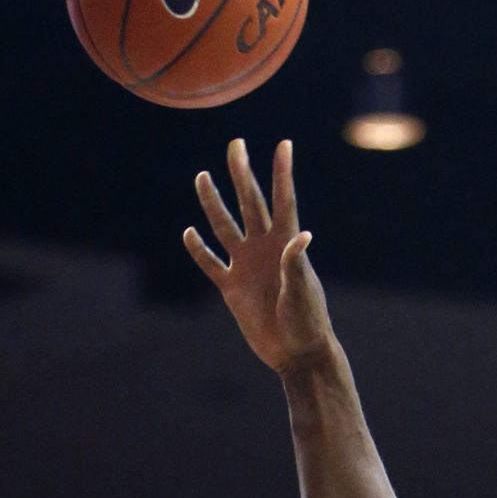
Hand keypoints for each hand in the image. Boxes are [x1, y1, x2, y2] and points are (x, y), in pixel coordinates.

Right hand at [183, 139, 333, 377]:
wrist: (295, 353)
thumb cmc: (307, 322)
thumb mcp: (302, 293)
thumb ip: (296, 264)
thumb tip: (302, 235)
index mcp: (285, 245)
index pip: (283, 201)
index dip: (282, 173)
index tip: (284, 144)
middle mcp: (265, 248)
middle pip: (250, 203)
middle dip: (242, 174)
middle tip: (235, 145)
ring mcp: (246, 266)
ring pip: (225, 227)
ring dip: (213, 203)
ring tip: (202, 177)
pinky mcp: (232, 289)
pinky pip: (211, 264)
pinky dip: (199, 250)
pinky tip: (189, 232)